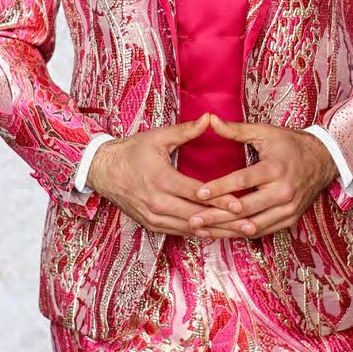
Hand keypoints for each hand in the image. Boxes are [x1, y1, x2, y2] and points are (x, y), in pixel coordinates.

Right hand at [86, 112, 258, 236]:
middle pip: (197, 217)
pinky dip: (200, 233)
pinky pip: (179, 232)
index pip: (197, 194)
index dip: (220, 200)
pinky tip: (218, 233)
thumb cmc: (132, 151)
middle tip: (249, 224)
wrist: (103, 170)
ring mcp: (153, 217)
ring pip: (190, 229)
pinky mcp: (151, 225)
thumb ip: (186, 131)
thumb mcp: (159, 137)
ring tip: (239, 233)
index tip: (241, 205)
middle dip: (225, 222)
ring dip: (216, 232)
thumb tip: (210, 118)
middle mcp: (157, 203)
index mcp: (161, 180)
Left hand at [186, 113, 338, 238]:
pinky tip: (222, 233)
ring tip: (202, 230)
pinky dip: (241, 233)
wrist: (322, 160)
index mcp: (275, 168)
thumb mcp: (265, 132)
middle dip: (217, 216)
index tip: (198, 193)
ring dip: (226, 230)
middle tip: (193, 219)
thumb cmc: (290, 144)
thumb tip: (210, 120)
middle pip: (245, 209)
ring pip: (252, 225)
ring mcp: (288, 209)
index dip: (219, 188)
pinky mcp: (289, 219)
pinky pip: (262, 231)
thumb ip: (236, 130)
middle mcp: (283, 192)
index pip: (243, 181)